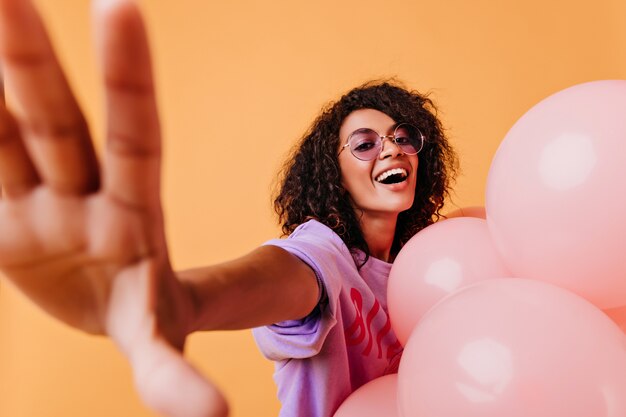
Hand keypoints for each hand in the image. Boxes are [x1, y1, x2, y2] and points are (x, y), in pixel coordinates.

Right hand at [0, 0, 226, 414]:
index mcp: (132, 210)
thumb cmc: (144, 311)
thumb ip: (175, 377)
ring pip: (6, 130)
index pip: (134, 134)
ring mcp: (35, 198)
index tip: (120, 5)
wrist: (106, 303)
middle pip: (57, 121)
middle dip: (28, 59)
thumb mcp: (157, 342)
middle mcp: (82, 191)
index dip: (126, 76)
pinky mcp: (1, 215)